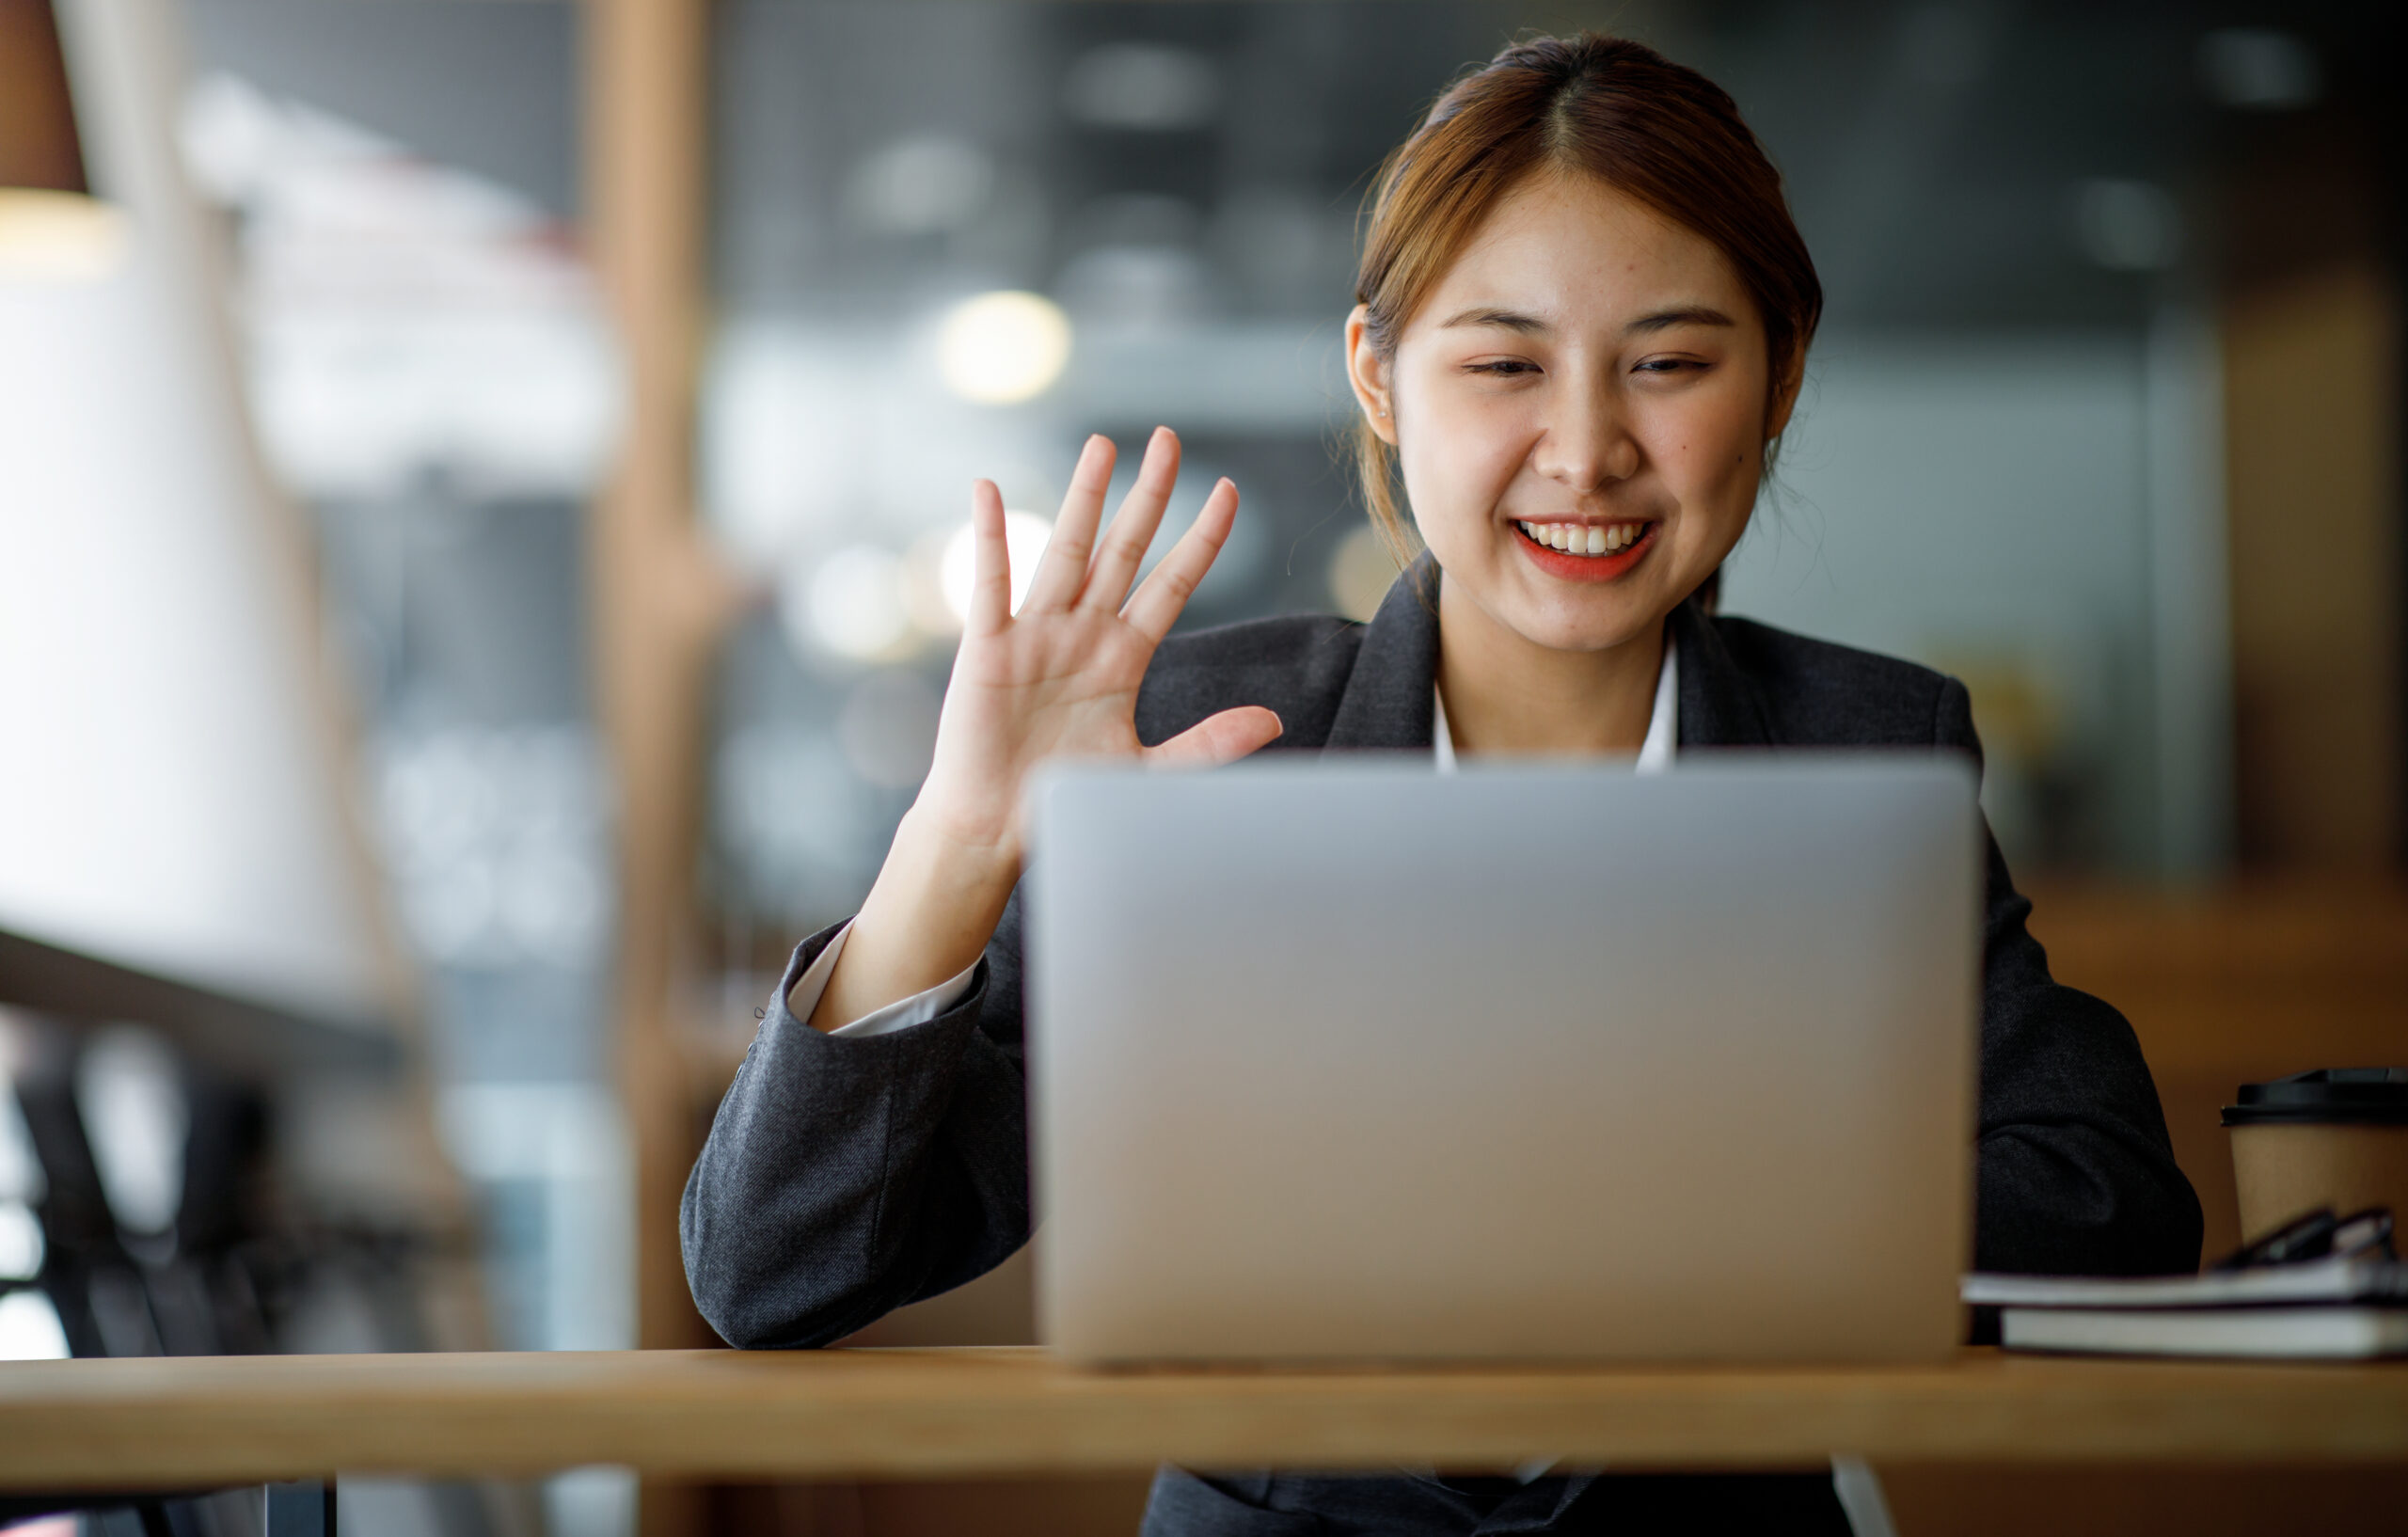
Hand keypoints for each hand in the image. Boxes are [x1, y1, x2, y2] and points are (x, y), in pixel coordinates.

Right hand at [910, 426, 1283, 865]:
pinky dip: (990, 536)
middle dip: (1149, 495)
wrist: (996, 824)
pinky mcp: (989, 646)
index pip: (1173, 583)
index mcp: (1124, 656)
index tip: (1229, 492)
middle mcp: (1084, 632)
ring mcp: (1037, 633)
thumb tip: (1273, 720)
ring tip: (1103, 445)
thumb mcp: (1148, 769)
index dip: (1202, 538)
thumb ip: (1208, 743)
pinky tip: (990, 491)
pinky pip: (992, 581)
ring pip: (1067, 551)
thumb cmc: (1066, 795)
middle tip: (1169, 439)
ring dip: (1084, 498)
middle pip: (1125, 549)